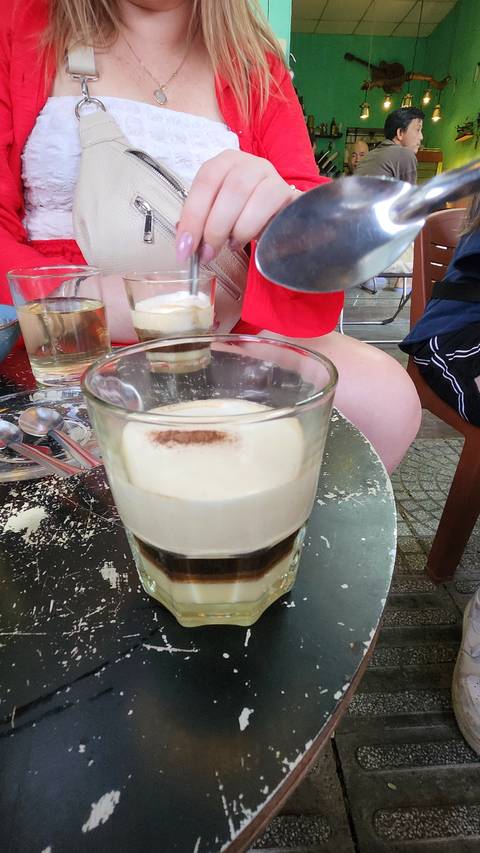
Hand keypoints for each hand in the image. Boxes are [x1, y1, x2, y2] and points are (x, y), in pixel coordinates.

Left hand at [175, 150, 297, 263]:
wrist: (277, 216)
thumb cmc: (242, 213)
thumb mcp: (217, 213)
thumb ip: (200, 222)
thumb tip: (184, 242)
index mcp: (224, 163)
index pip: (204, 183)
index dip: (192, 217)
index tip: (184, 247)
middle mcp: (248, 163)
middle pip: (228, 189)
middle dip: (213, 227)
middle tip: (207, 253)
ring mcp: (270, 175)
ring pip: (247, 196)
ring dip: (233, 229)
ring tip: (229, 246)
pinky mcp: (287, 193)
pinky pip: (269, 208)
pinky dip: (252, 228)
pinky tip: (246, 240)